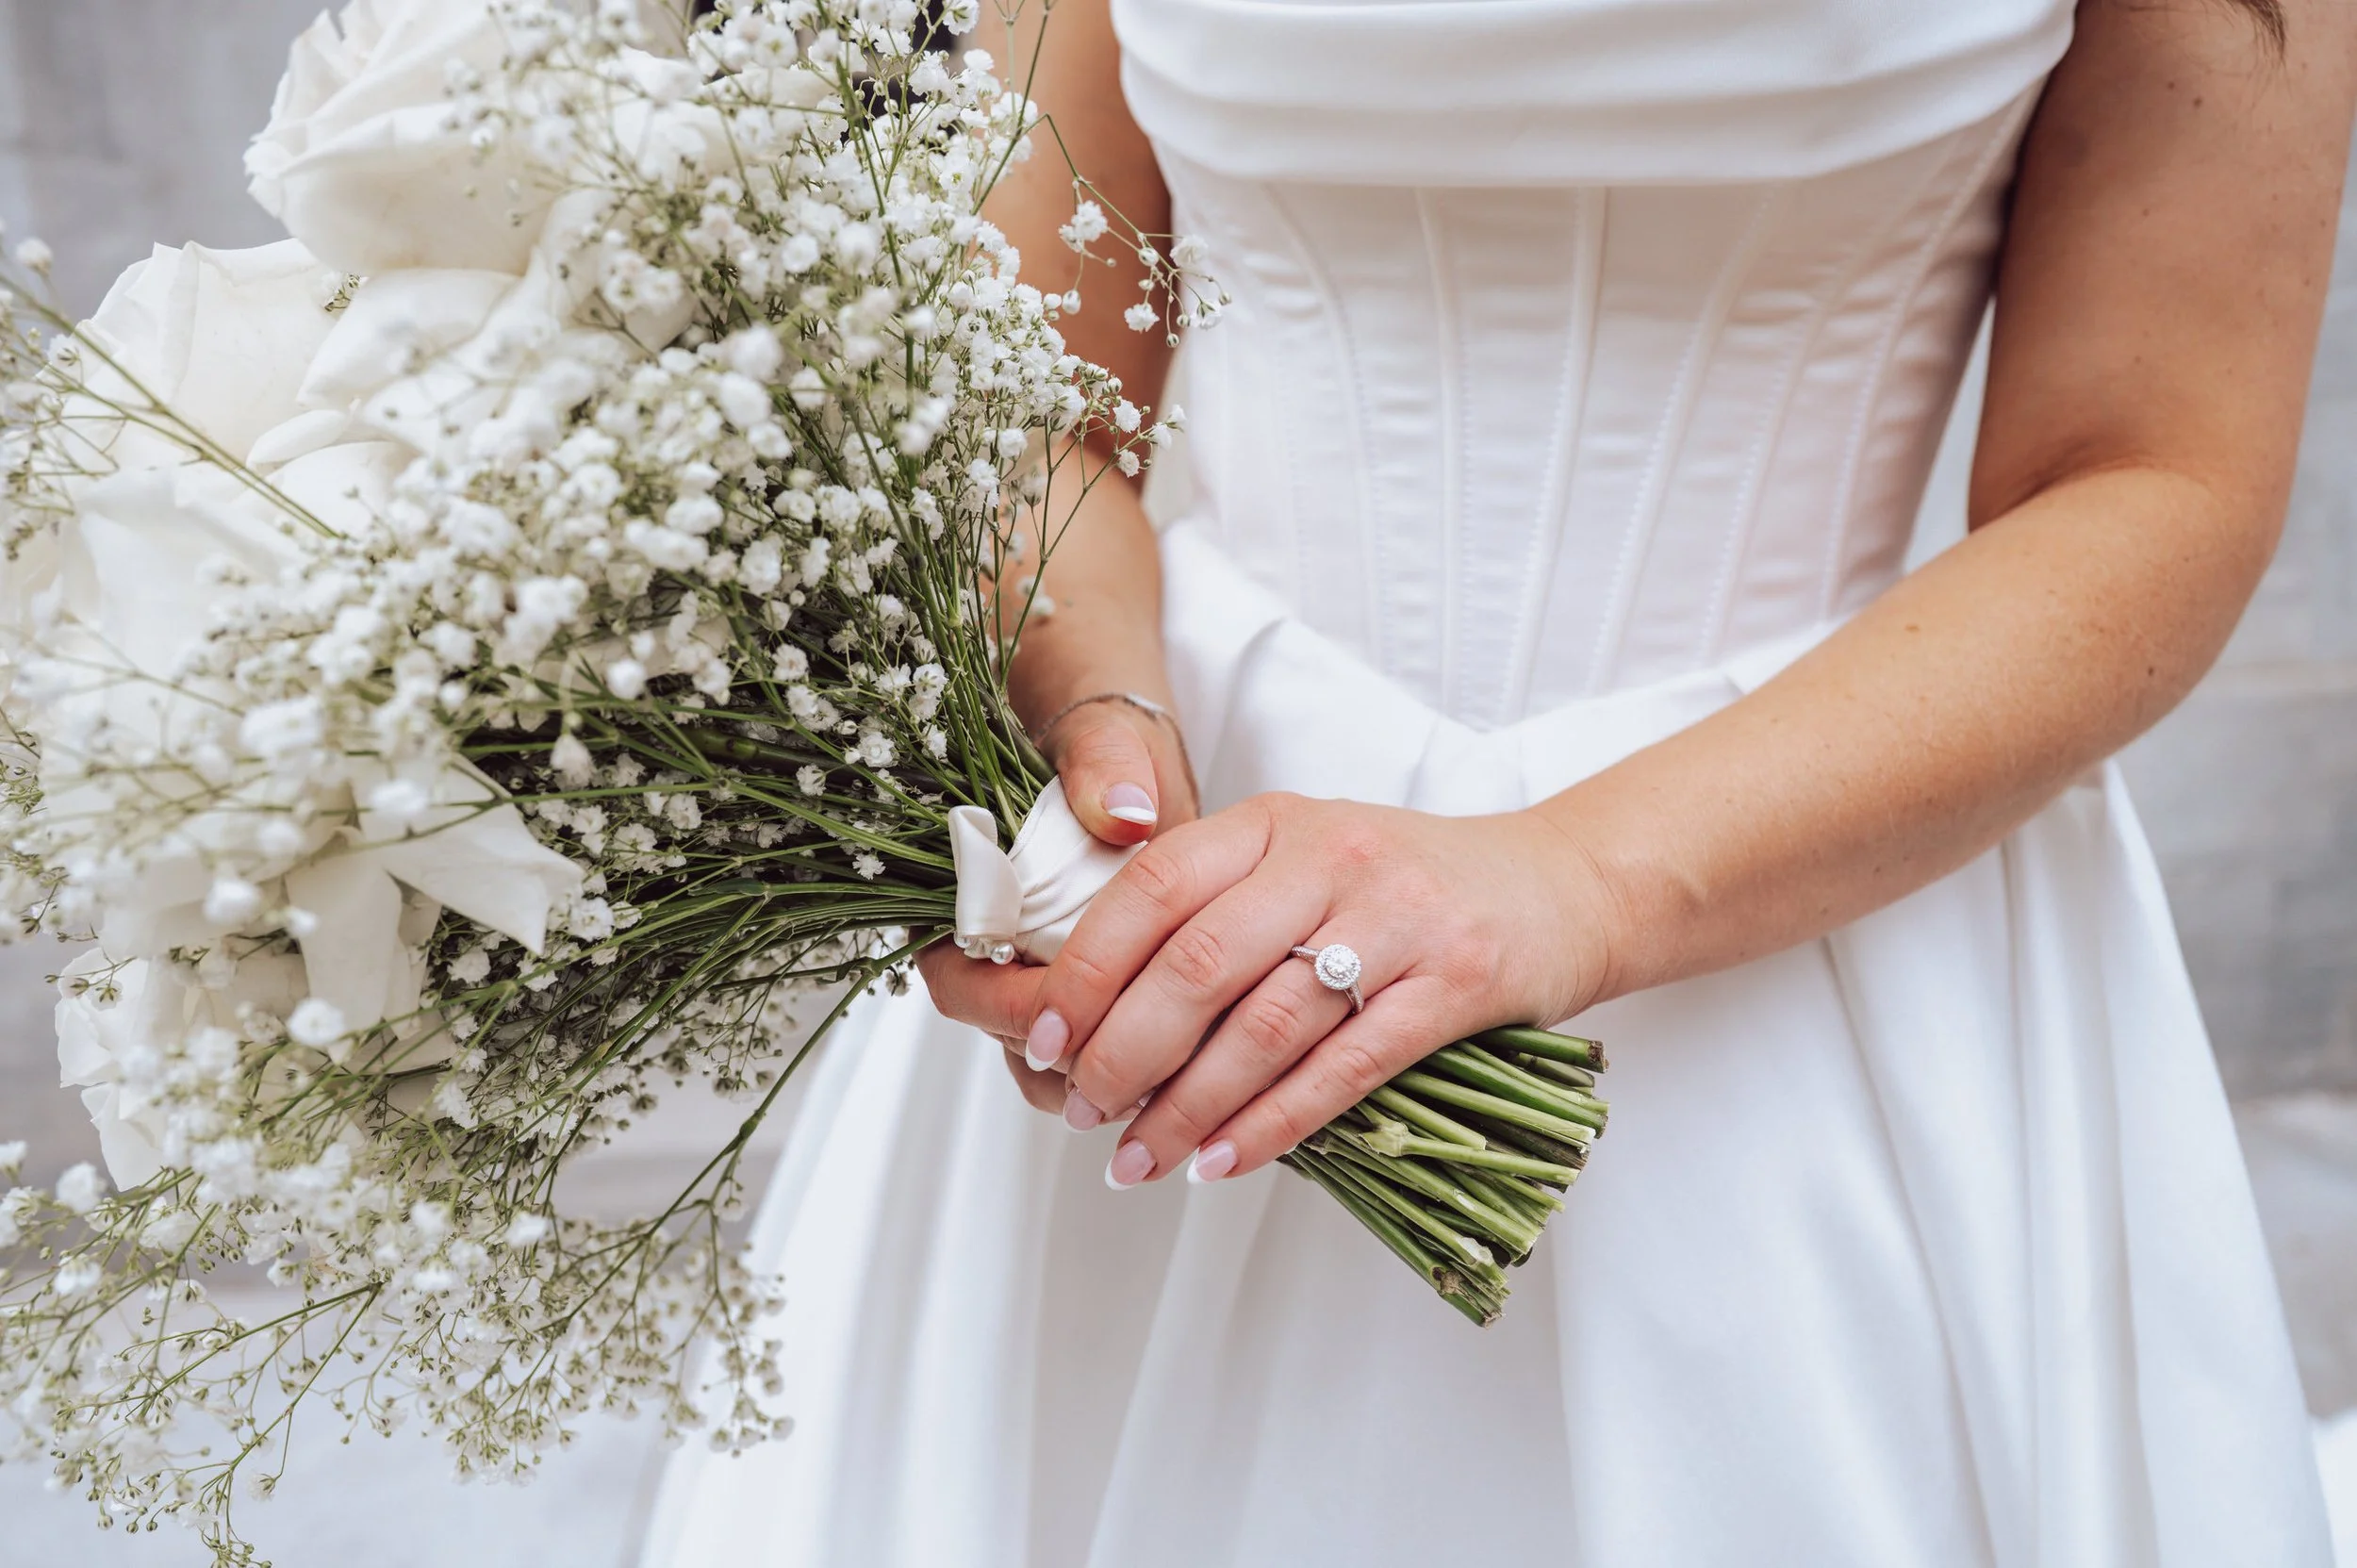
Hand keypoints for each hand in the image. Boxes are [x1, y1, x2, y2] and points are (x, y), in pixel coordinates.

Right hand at [916, 694, 1198, 1109]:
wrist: (1140, 775)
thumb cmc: (1109, 759)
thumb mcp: (1105, 746)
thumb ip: (1102, 767)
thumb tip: (1126, 810)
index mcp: (965, 897)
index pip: (965, 983)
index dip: (1020, 1006)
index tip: (1089, 1005)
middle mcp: (994, 957)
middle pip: (1015, 1044)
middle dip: (1082, 1060)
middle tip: (1157, 1059)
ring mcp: (1042, 989)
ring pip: (1058, 1072)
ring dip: (1116, 1080)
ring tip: (1189, 1069)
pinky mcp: (1095, 1007)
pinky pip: (1104, 1066)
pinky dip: (1146, 1075)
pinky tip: (1202, 1062)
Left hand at [1030, 793, 1617, 1185]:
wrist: (1562, 885)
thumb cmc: (1409, 884)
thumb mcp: (1308, 857)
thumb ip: (1218, 905)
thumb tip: (1096, 1007)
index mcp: (1274, 821)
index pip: (1153, 886)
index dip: (1087, 968)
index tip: (1043, 1039)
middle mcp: (1329, 857)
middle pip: (1197, 964)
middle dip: (1124, 1053)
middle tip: (1085, 1115)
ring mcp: (1396, 918)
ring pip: (1264, 1026)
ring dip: (1188, 1107)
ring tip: (1139, 1161)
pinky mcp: (1454, 984)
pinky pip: (1344, 1068)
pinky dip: (1272, 1125)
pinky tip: (1222, 1162)